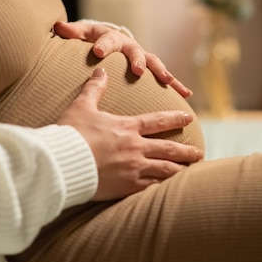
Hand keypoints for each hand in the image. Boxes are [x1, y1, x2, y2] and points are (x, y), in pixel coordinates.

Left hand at [53, 20, 192, 97]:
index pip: (107, 40)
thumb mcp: (81, 33)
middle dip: (137, 60)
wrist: (109, 40)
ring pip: (154, 64)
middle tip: (136, 70)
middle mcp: (131, 46)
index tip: (97, 53)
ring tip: (167, 81)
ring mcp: (143, 57)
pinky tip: (186, 94)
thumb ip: (72, 32)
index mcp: (112, 38)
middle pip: (136, 52)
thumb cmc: (92, 39)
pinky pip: (164, 77)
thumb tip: (58, 25)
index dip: (102, 45)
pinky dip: (175, 84)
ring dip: (162, 73)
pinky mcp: (150, 68)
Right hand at [57, 68, 203, 200]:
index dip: (175, 117)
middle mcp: (135, 147)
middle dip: (187, 151)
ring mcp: (133, 168)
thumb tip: (101, 71)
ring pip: (166, 170)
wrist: (62, 161)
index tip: (189, 117)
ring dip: (181, 170)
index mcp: (127, 127)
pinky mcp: (127, 186)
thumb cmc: (71, 133)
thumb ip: (94, 89)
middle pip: (169, 148)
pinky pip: (152, 187)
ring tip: (192, 173)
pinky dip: (164, 188)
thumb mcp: (82, 107)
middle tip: (199, 152)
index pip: (158, 121)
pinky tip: (172, 190)